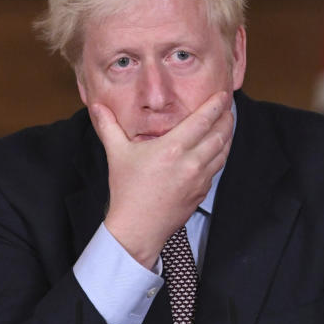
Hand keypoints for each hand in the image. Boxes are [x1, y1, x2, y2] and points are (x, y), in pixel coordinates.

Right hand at [90, 91, 233, 267]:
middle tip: (227, 106)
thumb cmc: (127, 191)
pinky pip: (217, 168)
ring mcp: (199, 179)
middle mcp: (191, 163)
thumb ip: (108, 126)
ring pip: (223, 151)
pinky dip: (220, 154)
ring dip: (227, 135)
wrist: (137, 229)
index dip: (216, 105)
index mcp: (172, 149)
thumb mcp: (116, 153)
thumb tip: (96, 106)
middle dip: (226, 118)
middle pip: (220, 134)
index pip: (203, 120)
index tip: (223, 94)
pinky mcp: (202, 192)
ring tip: (227, 124)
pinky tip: (217, 149)